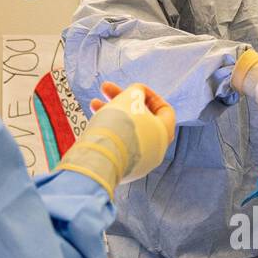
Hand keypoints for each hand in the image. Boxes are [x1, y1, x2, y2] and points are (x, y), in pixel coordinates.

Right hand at [58, 82, 176, 195]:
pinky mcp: (122, 168)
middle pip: (141, 119)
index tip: (133, 88)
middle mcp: (155, 149)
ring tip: (93, 104)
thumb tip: (136, 93)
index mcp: (164, 133)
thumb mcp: (130, 97)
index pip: (164, 110)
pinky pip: (118, 145)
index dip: (149, 95)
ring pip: (126, 131)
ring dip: (111, 114)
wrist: (103, 156)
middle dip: (122, 101)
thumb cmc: (122, 122)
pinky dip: (109, 132)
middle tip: (104, 89)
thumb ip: (136, 92)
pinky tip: (95, 124)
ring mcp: (138, 161)